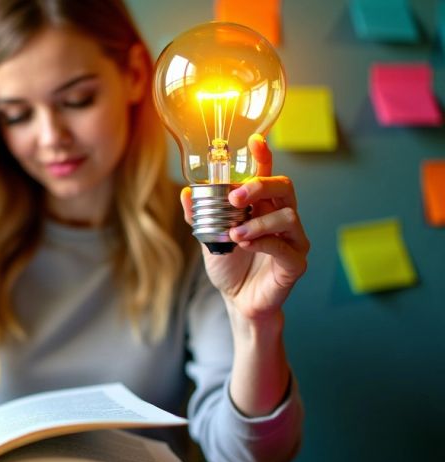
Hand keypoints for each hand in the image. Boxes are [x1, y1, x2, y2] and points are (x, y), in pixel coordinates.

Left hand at [180, 134, 309, 320]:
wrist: (238, 300)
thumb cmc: (229, 266)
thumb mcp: (208, 238)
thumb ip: (200, 216)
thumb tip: (186, 192)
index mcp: (262, 205)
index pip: (267, 174)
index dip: (264, 156)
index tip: (255, 141)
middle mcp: (282, 216)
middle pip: (283, 187)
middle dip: (260, 186)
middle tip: (235, 197)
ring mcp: (293, 239)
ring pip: (287, 215)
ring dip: (258, 222)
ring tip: (235, 235)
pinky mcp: (296, 262)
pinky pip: (285, 246)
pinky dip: (263, 242)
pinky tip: (246, 245)